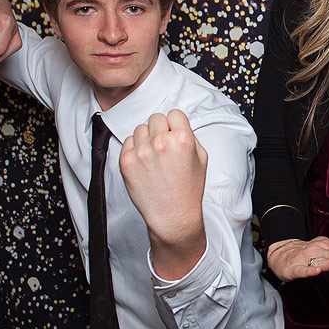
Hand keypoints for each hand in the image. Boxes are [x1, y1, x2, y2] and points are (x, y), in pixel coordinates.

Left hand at [119, 110, 207, 277]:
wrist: (172, 215)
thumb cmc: (188, 189)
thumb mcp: (201, 158)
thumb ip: (189, 135)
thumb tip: (176, 124)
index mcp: (182, 139)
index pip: (174, 114)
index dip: (176, 124)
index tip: (175, 134)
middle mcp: (161, 142)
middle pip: (156, 118)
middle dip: (161, 129)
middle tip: (164, 147)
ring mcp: (141, 152)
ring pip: (140, 128)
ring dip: (147, 138)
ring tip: (154, 156)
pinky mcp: (126, 161)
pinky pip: (128, 141)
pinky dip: (135, 148)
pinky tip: (144, 163)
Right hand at [265, 236, 328, 281]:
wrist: (280, 253)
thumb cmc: (304, 253)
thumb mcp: (322, 249)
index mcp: (323, 246)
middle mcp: (315, 251)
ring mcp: (304, 259)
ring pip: (319, 262)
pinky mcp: (293, 268)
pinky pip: (302, 270)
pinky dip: (309, 271)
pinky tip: (316, 272)